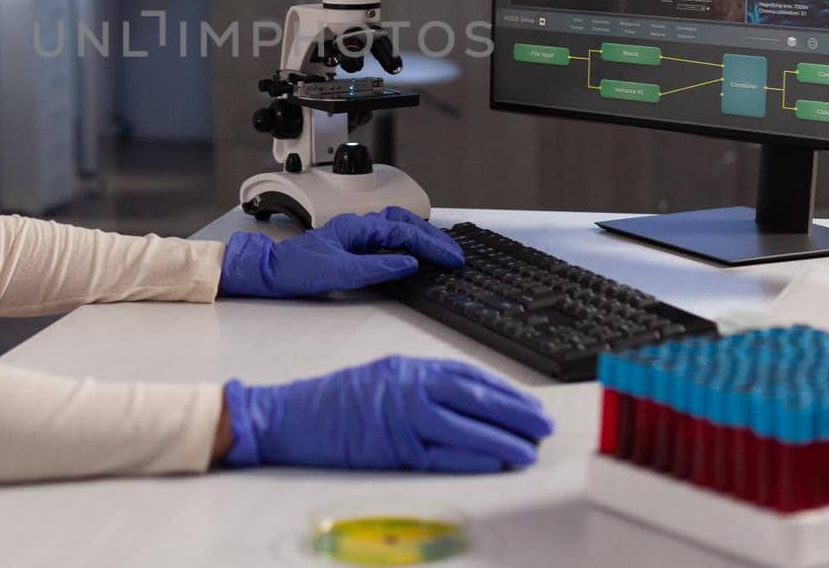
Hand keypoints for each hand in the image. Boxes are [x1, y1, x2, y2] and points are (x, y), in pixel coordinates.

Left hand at [219, 207, 462, 297]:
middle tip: (453, 254)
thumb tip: (409, 263)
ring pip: (396, 225)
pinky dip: (406, 240)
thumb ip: (378, 268)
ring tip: (440, 250)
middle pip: (405, 222)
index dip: (431, 246)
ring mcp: (353, 232)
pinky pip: (386, 234)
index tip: (451, 259)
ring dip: (421, 235)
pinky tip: (412, 251)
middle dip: (433, 237)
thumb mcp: (341, 274)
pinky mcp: (350, 242)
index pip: (404, 232)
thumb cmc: (296, 270)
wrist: (268, 271)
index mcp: (357, 227)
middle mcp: (357, 224)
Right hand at [221, 355, 552, 471]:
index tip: (527, 401)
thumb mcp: (380, 376)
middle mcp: (407, 387)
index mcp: (407, 367)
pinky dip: (473, 456)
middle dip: (514, 411)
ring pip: (465, 425)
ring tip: (530, 448)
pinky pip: (442, 454)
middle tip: (542, 424)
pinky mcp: (391, 449)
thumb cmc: (331, 401)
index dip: (502, 389)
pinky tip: (496, 460)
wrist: (286, 416)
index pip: (466, 374)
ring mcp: (400, 417)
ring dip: (503, 437)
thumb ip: (418, 385)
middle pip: (474, 397)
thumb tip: (463, 401)